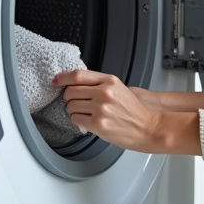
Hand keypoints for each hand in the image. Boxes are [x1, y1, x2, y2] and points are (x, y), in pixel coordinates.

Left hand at [55, 70, 200, 154]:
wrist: (147, 127)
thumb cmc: (134, 111)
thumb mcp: (119, 89)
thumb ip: (99, 84)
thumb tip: (76, 84)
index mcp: (110, 80)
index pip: (78, 75)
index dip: (63, 77)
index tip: (57, 80)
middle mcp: (104, 92)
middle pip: (71, 91)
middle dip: (70, 98)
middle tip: (79, 103)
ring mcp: (101, 108)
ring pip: (71, 106)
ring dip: (74, 111)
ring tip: (87, 114)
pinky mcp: (98, 123)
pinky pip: (75, 119)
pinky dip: (78, 122)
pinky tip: (89, 122)